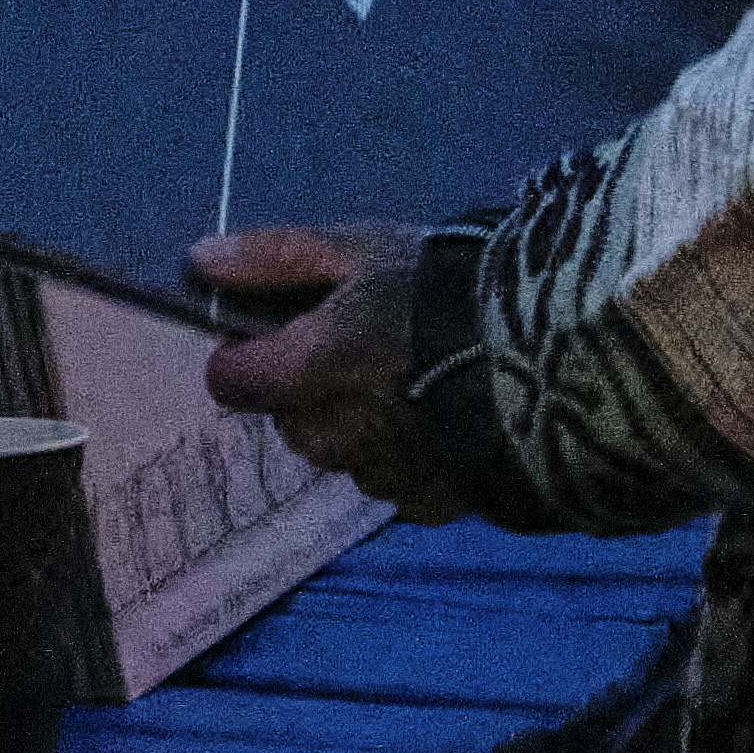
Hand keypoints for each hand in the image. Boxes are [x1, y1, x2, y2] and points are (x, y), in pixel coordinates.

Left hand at [191, 223, 453, 507]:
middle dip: (317, 386)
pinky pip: (398, 477)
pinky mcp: (428, 504)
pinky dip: (413, 450)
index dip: (250, 351)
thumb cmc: (447, 289)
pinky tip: (456, 412)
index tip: (288, 326)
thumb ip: (275, 258)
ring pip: (346, 448)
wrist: (555, 358)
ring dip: (366, 420)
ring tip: (427, 374)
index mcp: (302, 375)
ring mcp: (378, 479)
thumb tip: (198, 261)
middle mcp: (327, 438)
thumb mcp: (362, 248)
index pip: (228, 380)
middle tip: (376, 341)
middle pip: (292, 416)